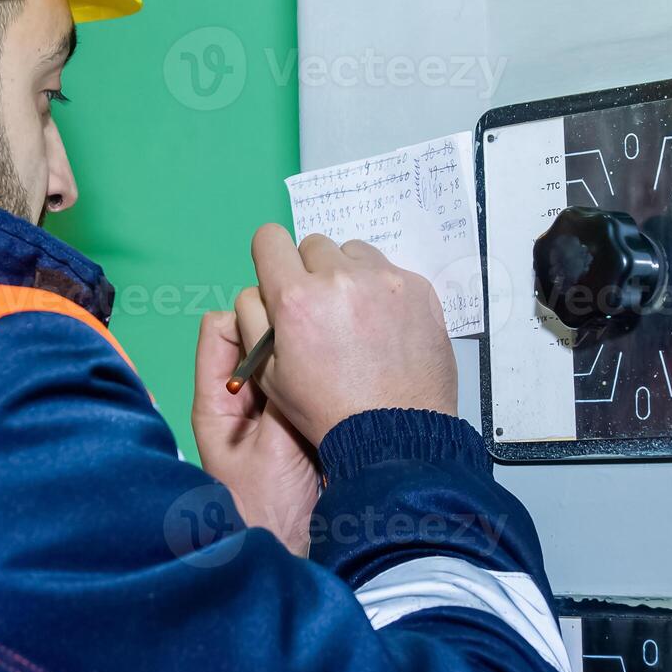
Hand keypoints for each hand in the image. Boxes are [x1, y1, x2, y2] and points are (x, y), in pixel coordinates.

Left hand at [192, 310, 320, 554]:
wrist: (301, 558)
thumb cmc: (272, 512)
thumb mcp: (272, 449)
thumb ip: (280, 395)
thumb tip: (289, 340)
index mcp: (217, 403)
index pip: (221, 330)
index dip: (249, 320)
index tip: (285, 331)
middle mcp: (242, 400)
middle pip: (257, 338)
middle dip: (283, 332)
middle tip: (315, 337)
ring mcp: (272, 411)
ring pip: (287, 358)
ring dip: (306, 353)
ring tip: (335, 349)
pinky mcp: (302, 421)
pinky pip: (309, 382)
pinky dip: (322, 373)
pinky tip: (346, 370)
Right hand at [237, 224, 456, 447]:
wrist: (396, 433)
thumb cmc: (328, 410)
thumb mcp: (268, 374)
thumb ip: (254, 320)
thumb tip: (261, 288)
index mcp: (296, 299)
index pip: (269, 238)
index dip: (271, 257)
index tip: (281, 275)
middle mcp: (340, 279)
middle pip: (313, 245)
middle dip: (311, 272)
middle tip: (322, 311)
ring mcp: (384, 279)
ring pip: (353, 253)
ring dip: (348, 276)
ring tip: (356, 318)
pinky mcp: (418, 287)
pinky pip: (389, 271)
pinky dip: (383, 291)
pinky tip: (385, 327)